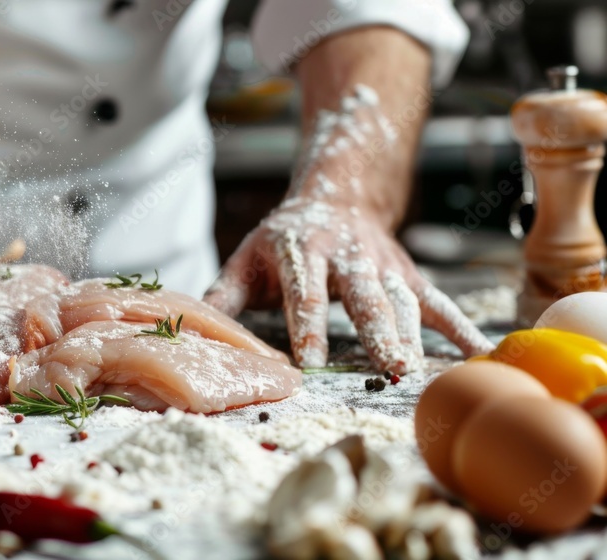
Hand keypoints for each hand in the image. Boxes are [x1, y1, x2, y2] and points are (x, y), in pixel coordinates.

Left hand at [204, 197, 493, 373]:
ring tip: (419, 371)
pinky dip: (457, 325)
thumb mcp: (248, 258)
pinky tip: (477, 352)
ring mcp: (382, 263)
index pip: (305, 290)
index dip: (309, 325)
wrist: (336, 196)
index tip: (311, 362)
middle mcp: (347, 254)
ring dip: (414, 334)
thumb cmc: (283, 241)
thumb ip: (225, 296)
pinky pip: (435, 300)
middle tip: (389, 367)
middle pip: (364, 295)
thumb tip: (191, 332)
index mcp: (302, 248)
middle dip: (376, 332)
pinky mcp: (406, 273)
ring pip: (401, 299)